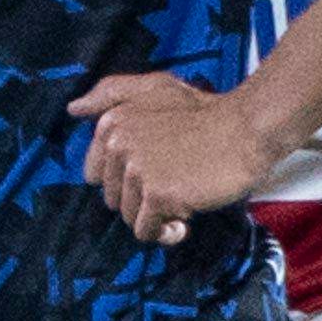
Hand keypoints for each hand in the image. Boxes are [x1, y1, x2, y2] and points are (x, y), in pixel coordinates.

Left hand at [66, 70, 287, 246]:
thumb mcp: (156, 87)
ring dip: (156, 216)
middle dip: (141, 198)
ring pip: (129, 217)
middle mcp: (117, 145)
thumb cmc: (206, 111)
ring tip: (183, 195)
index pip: (96, 173)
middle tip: (176, 179)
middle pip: (112, 198)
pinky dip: (166, 233)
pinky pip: (147, 232)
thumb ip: (111, 93)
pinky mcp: (156, 195)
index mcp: (112, 122)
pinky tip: (186, 218)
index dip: (126, 179)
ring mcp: (136, 170)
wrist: (247, 128)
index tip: (156, 168)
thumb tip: (74, 109)